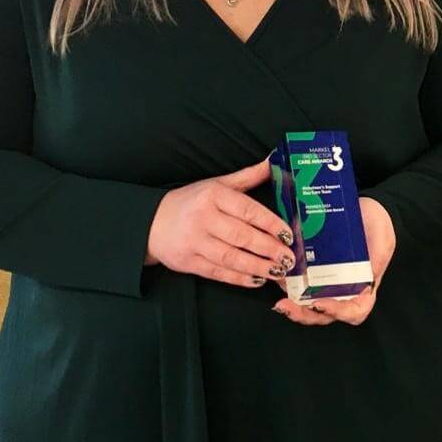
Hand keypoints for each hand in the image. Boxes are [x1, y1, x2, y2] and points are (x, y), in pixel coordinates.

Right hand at [146, 161, 293, 287]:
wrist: (152, 222)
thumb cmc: (191, 201)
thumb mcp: (217, 184)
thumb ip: (248, 176)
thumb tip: (274, 161)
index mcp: (213, 195)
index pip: (247, 210)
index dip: (270, 223)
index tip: (288, 234)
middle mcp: (203, 218)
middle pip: (242, 236)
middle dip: (269, 249)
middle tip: (289, 258)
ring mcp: (194, 242)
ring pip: (231, 257)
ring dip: (258, 266)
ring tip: (278, 271)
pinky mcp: (188, 262)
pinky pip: (218, 272)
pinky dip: (239, 278)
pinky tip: (257, 280)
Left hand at [273, 197, 396, 325]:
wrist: (364, 205)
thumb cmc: (377, 224)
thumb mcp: (383, 242)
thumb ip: (377, 261)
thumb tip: (366, 284)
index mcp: (364, 288)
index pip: (353, 312)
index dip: (336, 313)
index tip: (319, 304)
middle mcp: (343, 290)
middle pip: (324, 314)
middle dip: (303, 314)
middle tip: (287, 306)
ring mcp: (326, 281)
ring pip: (307, 302)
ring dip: (291, 303)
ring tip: (279, 291)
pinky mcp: (312, 269)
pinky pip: (298, 281)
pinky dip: (287, 282)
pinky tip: (277, 273)